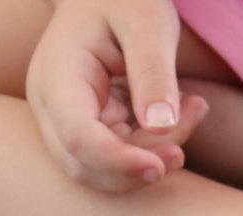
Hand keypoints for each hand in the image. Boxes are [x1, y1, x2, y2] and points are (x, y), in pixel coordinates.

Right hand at [26, 0, 208, 190]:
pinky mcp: (83, 131)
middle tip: (186, 140)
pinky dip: (147, 150)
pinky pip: (111, 158)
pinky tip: (180, 117)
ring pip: (98, 170)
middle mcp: (50, 109)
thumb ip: (153, 71)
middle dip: (136, 167)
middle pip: (83, 164)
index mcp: (57, 77)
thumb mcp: (147, 19)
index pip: (78, 137)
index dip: (118, 161)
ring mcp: (62, 123)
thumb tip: (162, 127)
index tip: (161, 167)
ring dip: (147, 159)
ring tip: (192, 113)